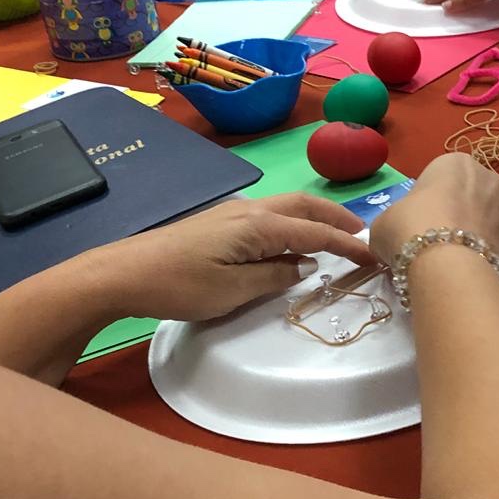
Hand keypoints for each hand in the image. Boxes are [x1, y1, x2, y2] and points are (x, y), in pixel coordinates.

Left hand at [95, 195, 375, 321]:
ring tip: (335, 233)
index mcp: (258, 225)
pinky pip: (269, 215)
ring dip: (315, 217)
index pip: (316, 232)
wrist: (123, 273)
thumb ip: (274, 276)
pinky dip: (293, 222)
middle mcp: (250, 210)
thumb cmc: (179, 285)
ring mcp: (232, 212)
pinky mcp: (219, 222)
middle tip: (363, 232)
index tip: (374, 255)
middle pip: (304, 207)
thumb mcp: (233, 291)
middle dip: (336, 217)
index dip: (348, 244)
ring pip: (286, 207)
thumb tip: (303, 265)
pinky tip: (292, 239)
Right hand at [371, 155, 498, 264]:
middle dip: (461, 208)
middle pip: (472, 190)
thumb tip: (391, 240)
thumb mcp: (384, 223)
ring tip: (468, 246)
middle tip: (441, 235)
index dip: (429, 200)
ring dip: (487, 220)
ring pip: (498, 207)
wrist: (445, 263)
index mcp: (453, 162)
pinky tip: (486, 255)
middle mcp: (485, 175)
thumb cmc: (408, 229)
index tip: (419, 221)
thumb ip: (393, 224)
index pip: (441, 176)